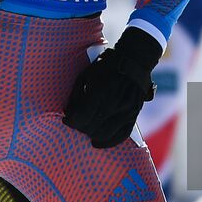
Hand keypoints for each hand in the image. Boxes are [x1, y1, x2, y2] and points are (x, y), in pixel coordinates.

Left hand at [63, 28, 162, 148]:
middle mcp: (114, 104)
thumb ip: (76, 95)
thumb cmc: (107, 65)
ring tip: (86, 128)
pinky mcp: (133, 115)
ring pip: (104, 134)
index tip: (66, 119)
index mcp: (100, 92)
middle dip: (79, 126)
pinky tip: (98, 142)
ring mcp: (125, 111)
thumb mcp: (86, 74)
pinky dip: (108, 141)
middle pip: (91, 127)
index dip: (70, 121)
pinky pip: (121, 135)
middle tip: (76, 121)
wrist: (134, 59)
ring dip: (91, 134)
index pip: (81, 117)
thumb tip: (69, 113)